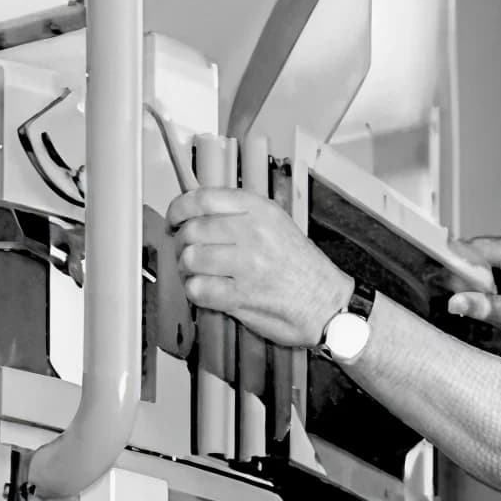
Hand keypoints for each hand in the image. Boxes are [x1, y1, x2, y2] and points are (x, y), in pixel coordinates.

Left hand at [174, 188, 352, 348]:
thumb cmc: (300, 266)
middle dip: (182, 244)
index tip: (174, 219)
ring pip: (190, 259)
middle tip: (187, 253)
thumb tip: (196, 214)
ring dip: (187, 270)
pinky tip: (208, 292)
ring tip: (197, 274)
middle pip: (192, 230)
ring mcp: (248, 264)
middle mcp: (252, 232)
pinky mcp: (243, 294)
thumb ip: (239, 215)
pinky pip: (199, 288)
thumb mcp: (275, 224)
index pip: (202, 198)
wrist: (326, 302)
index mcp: (259, 210)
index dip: (178, 208)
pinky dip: (196, 292)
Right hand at [442, 236, 500, 342]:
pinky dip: (484, 283)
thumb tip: (454, 303)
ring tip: (487, 300)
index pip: (471, 249)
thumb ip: (482, 307)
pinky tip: (493, 298)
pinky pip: (488, 267)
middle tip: (465, 299)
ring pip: (478, 260)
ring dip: (474, 281)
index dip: (452, 263)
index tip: (438, 277)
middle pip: (472, 253)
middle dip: (463, 276)